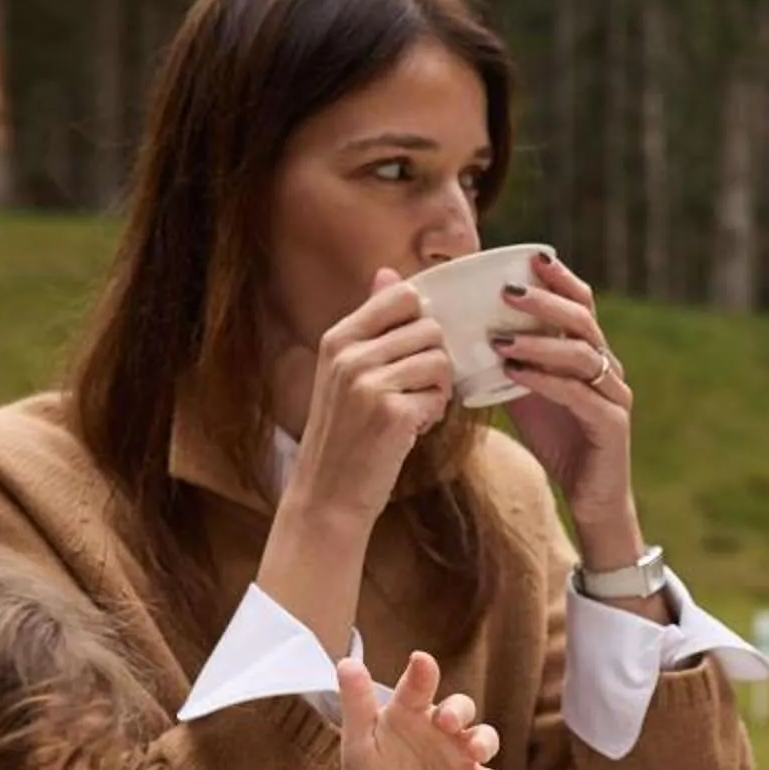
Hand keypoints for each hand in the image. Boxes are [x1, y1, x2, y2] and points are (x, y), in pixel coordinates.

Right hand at [275, 269, 456, 539]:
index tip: (413, 350)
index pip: (401, 296)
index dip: (421, 320)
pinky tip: (412, 429)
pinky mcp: (393, 414)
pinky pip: (440, 394)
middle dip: (432, 360)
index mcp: (338, 338)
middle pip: (429, 328)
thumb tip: (388, 274)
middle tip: (413, 390)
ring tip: (413, 409)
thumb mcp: (344, 371)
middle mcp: (351, 356)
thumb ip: (370, 323)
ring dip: (436, 388)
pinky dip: (434, 413)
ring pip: (439, 360)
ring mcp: (370, 384)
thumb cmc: (343, 433)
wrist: (327, 495)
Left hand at [338, 650, 510, 769]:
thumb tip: (347, 664)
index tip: (421, 660)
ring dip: (483, 742)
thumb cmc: (371, 768)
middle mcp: (441, 726)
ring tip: (475, 752)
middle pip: (460, 707)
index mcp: (411, 711)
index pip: (418, 687)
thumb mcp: (358, 740)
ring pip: (483, 737)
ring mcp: (459, 753)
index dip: (422, 673)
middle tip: (446, 721)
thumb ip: (357, 704)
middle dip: (458, 710)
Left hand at [493, 253, 636, 539]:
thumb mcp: (527, 393)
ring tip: (501, 338)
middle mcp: (607, 367)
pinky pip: (579, 394)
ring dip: (539, 342)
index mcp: (589, 354)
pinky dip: (545, 380)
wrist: (591, 497)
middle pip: (583, 320)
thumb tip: (465, 333)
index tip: (531, 257)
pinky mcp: (611, 424)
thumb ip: (509, 362)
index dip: (561, 279)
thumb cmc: (558, 440)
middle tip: (507, 291)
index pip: (582, 304)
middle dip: (546, 301)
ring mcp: (613, 395)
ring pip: (581, 354)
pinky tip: (515, 373)